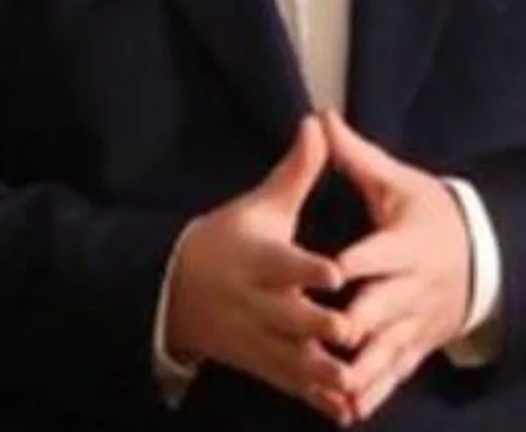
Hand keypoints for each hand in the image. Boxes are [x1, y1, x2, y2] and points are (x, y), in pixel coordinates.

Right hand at [165, 116, 359, 421]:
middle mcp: (256, 302)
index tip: (336, 271)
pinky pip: (288, 383)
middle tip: (351, 331)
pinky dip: (314, 398)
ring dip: (320, 372)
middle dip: (318, 327)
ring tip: (353, 380)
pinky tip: (345, 410)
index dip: (307, 269)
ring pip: (290, 358)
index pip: (283, 264)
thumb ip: (296, 172)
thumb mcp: (257, 205)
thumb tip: (319, 123)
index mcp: (258, 260)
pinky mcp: (260, 362)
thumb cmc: (226, 240)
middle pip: (288, 317)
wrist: (172, 289)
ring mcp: (257, 337)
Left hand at [321, 108, 471, 422]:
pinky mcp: (417, 344)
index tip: (332, 268)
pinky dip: (375, 393)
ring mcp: (417, 321)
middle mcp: (414, 287)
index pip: (381, 252)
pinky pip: (396, 372)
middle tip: (330, 334)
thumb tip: (322, 118)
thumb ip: (357, 158)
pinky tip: (349, 412)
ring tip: (336, 386)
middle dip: (359, 322)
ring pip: (389, 348)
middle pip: (385, 306)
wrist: (483, 255)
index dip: (358, 260)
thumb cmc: (431, 214)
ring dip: (364, 368)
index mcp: (408, 243)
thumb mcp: (400, 183)